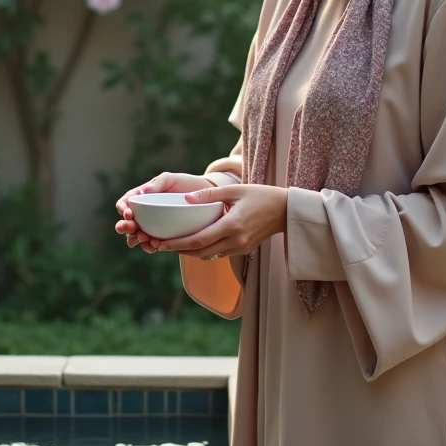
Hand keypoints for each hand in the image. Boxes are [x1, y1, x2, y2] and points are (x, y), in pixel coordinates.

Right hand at [115, 172, 215, 253]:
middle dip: (125, 227)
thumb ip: (157, 183)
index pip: (126, 203)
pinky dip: (150, 246)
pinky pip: (152, 244)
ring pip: (137, 236)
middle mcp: (144, 213)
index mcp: (142, 197)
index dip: (123, 209)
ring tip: (144, 238)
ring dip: (136, 239)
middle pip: (128, 222)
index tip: (129, 214)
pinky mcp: (163, 236)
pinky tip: (154, 246)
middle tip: (129, 229)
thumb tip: (142, 192)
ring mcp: (153, 226)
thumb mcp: (171, 179)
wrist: (207, 197)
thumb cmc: (186, 184)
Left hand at [152, 184, 287, 260]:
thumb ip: (209, 195)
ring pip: (208, 256)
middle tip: (159, 245)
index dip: (177, 244)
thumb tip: (185, 199)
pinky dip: (204, 250)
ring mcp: (240, 248)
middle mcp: (235, 241)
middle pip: (200, 252)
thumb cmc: (261, 196)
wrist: (286, 211)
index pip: (199, 240)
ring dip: (190, 252)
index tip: (160, 243)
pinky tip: (194, 242)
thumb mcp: (236, 190)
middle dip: (178, 251)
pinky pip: (218, 253)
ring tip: (173, 244)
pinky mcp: (243, 250)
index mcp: (232, 225)